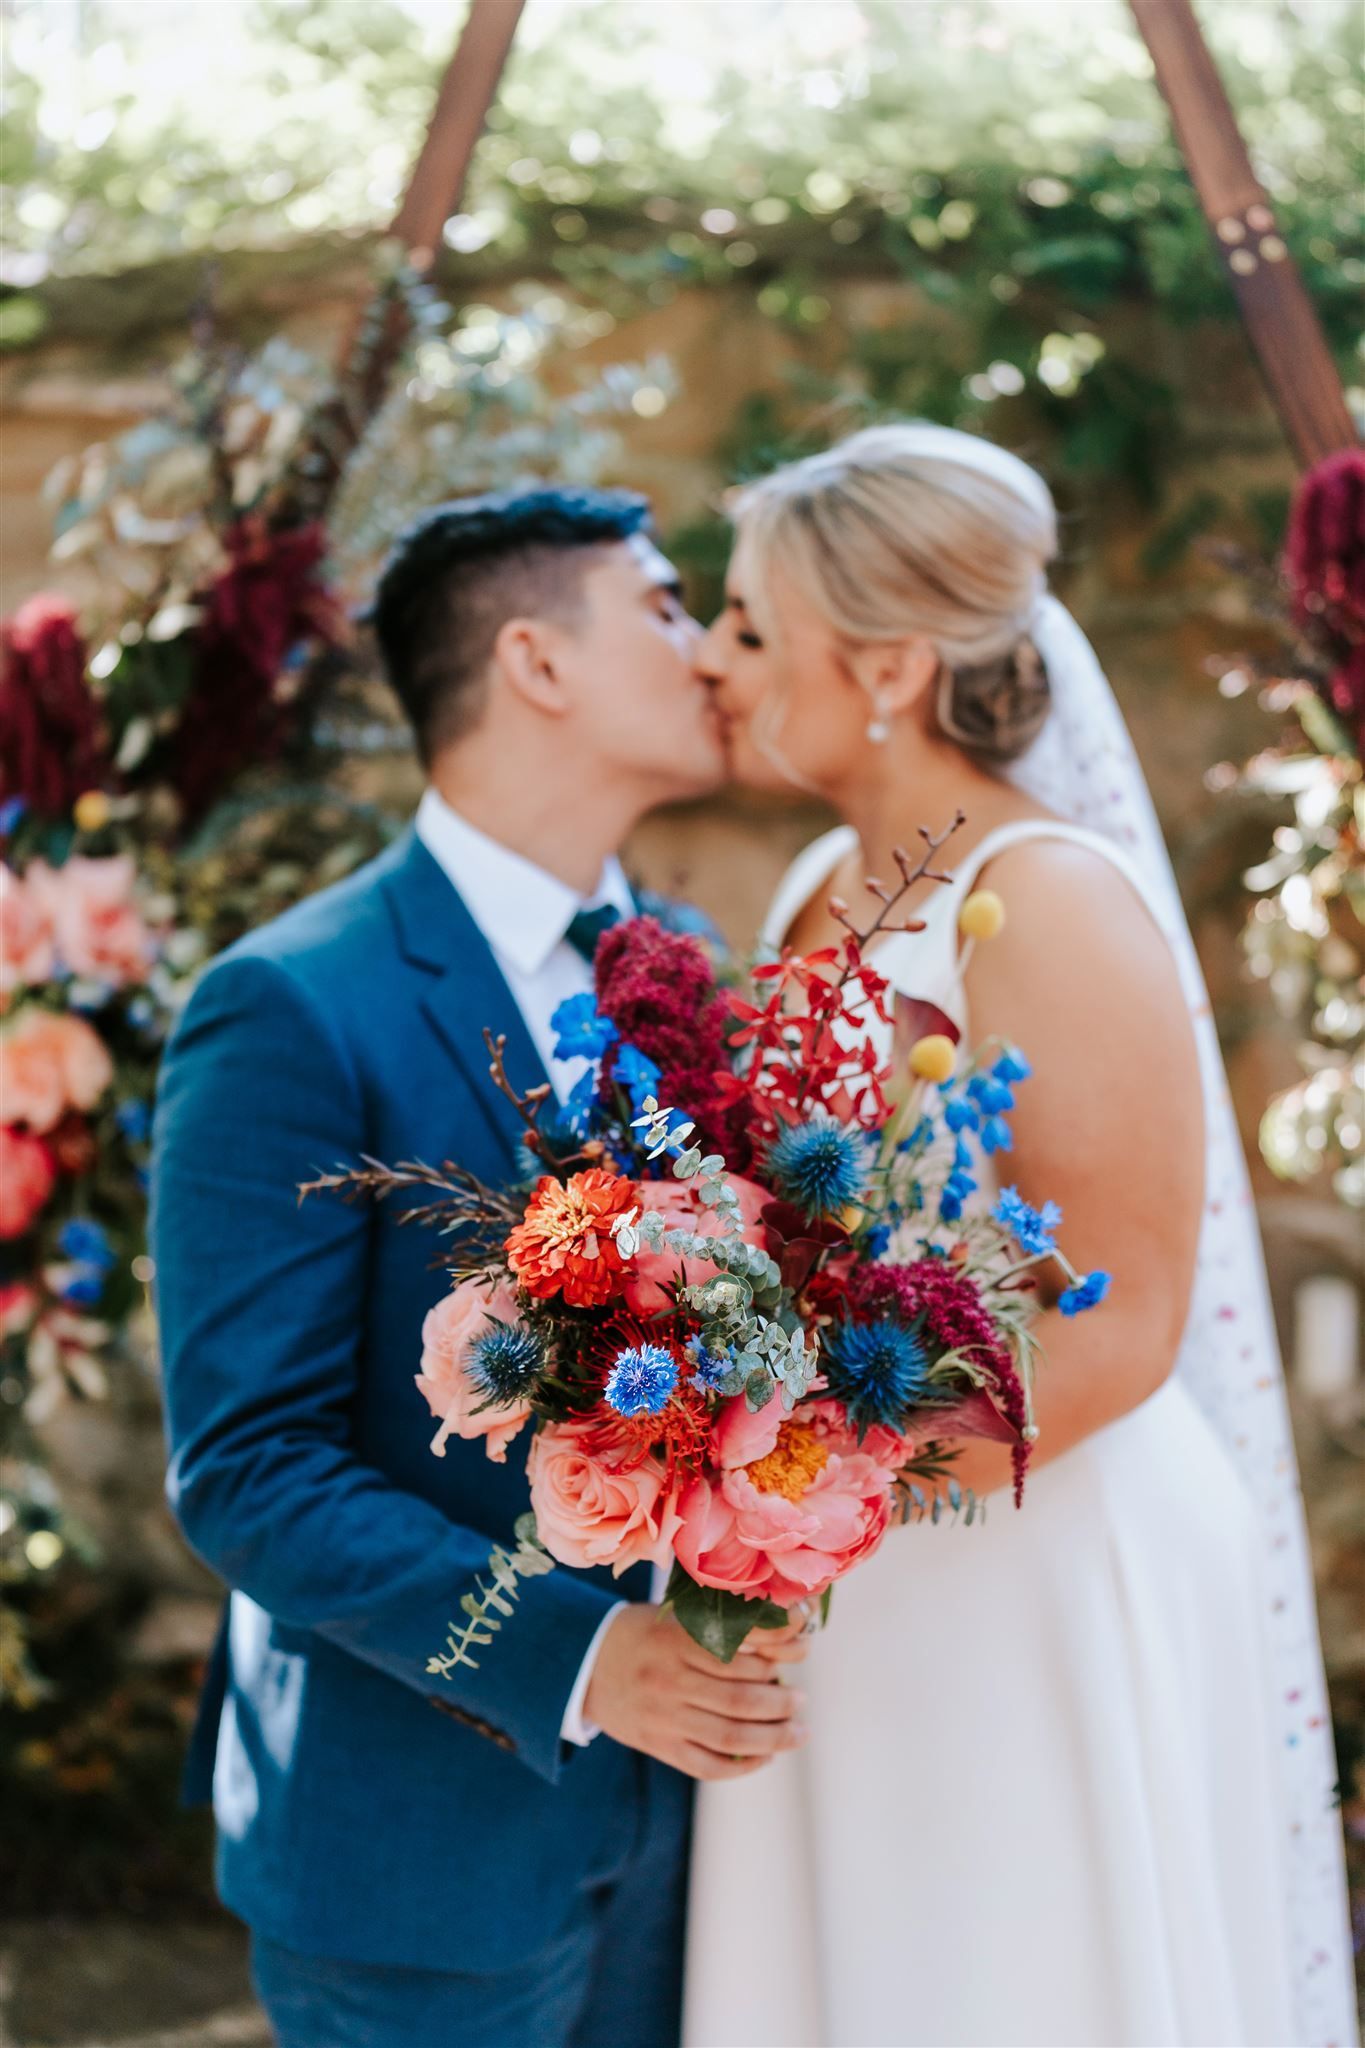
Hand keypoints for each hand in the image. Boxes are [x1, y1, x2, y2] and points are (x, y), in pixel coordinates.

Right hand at [584, 1603, 810, 1780]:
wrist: (585, 1665)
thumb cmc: (643, 1633)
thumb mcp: (675, 1615)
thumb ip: (721, 1625)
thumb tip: (784, 1636)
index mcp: (675, 1640)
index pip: (740, 1650)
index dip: (779, 1651)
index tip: (803, 1648)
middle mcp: (670, 1680)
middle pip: (741, 1699)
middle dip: (782, 1703)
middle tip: (801, 1700)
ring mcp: (664, 1718)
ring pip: (731, 1736)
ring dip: (774, 1737)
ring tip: (798, 1731)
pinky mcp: (660, 1746)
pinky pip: (708, 1765)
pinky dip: (743, 1766)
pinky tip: (764, 1756)